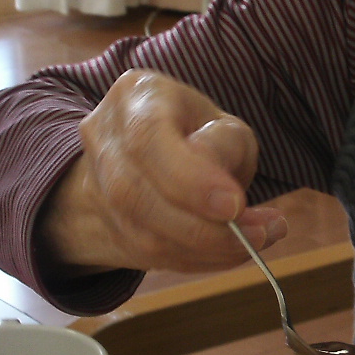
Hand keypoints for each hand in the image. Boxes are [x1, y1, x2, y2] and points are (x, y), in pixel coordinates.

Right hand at [39, 69, 285, 273]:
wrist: (152, 155)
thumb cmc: (197, 133)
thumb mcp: (222, 124)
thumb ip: (225, 149)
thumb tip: (227, 203)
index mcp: (135, 95)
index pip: (146, 139)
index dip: (189, 179)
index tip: (234, 205)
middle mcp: (103, 136)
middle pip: (134, 193)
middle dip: (201, 226)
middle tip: (258, 232)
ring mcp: (96, 184)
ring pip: (141, 235)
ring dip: (206, 248)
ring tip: (255, 240)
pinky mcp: (107, 225)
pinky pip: (151, 257)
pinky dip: (198, 259)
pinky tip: (231, 251)